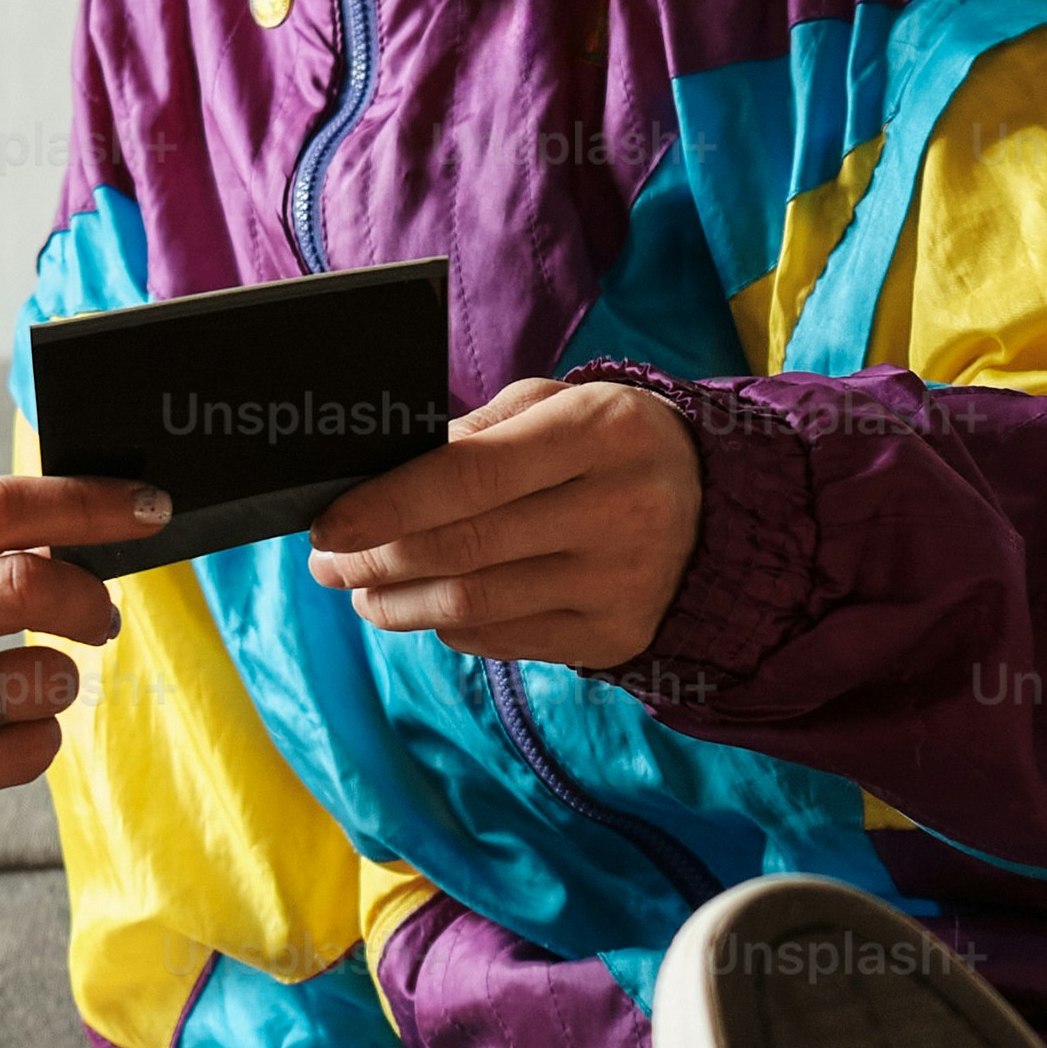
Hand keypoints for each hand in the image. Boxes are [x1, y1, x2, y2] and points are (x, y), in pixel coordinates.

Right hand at [0, 473, 162, 963]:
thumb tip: (67, 533)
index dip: (84, 500)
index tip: (146, 507)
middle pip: (22, 582)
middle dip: (91, 598)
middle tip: (102, 617)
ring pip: (38, 676)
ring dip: (64, 682)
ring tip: (33, 688)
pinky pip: (24, 752)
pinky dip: (38, 740)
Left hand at [304, 376, 701, 669]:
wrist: (719, 512)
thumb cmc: (609, 446)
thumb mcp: (559, 406)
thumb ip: (477, 432)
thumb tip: (382, 480)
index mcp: (602, 432)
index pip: (473, 475)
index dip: (389, 504)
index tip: (328, 523)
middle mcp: (618, 511)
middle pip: (463, 548)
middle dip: (375, 560)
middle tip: (327, 563)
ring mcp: (619, 584)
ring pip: (473, 607)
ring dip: (398, 603)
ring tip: (363, 591)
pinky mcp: (612, 638)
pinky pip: (502, 641)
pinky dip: (448, 627)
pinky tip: (426, 607)